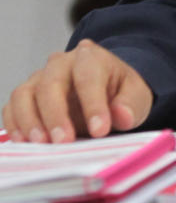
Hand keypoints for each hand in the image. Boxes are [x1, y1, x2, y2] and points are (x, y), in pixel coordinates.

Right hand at [1, 39, 152, 142]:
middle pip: (51, 82)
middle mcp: (62, 63)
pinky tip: (24, 142)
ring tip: (41, 144)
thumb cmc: (120, 93)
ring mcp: (40, 78)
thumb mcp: (136, 96)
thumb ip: (131, 104)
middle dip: (56, 113)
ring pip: (26, 93)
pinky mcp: (26, 96)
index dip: (93, 104)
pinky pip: (12, 106)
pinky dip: (14, 124)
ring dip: (30, 120)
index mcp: (92, 58)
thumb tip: (122, 115)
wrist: (105, 91)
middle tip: (63, 142)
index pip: (89, 76)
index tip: (99, 130)